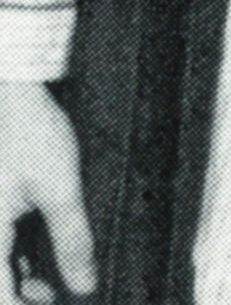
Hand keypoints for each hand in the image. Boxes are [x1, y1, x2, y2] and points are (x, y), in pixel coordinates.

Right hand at [0, 83, 96, 302]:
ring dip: (16, 278)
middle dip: (20, 296)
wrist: (13, 86)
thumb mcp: (60, 188)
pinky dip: (12, 256)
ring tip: (49, 284)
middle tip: (52, 296)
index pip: (1, 298)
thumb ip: (72, 240)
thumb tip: (84, 285)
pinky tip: (35, 254)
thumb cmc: (32, 131)